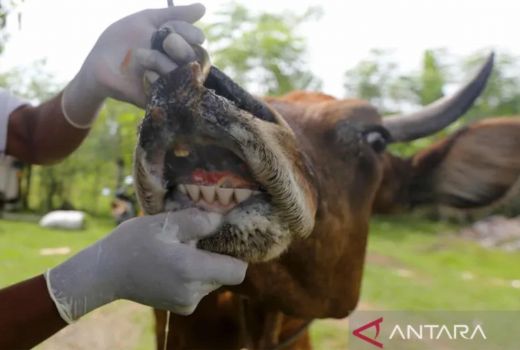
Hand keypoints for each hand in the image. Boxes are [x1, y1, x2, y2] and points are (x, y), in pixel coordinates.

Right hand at [45, 208, 247, 322]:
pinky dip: (193, 275)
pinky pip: (199, 288)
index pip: (238, 270)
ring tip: (179, 250)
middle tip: (193, 240)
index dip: (237, 253)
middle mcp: (194, 292)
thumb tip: (223, 219)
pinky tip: (173, 263)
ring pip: (212, 280)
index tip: (225, 238)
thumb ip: (198, 221)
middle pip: (225, 274)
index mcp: (192, 270)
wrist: (104, 273)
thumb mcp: (164, 223)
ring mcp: (187, 303)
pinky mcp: (180, 307)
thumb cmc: (132, 243)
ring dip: (203, 264)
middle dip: (216, 256)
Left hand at [62, 4, 205, 127]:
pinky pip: (169, 91)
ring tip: (141, 56)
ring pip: (183, 73)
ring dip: (161, 61)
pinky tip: (144, 74)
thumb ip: (175, 15)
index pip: (196, 39)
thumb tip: (204, 8)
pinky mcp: (160, 98)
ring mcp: (170, 82)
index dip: (188, 33)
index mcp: (179, 45)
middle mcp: (179, 64)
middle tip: (165, 42)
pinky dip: (157, 79)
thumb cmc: (122, 39)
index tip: (171, 30)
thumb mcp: (147, 20)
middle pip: (195, 56)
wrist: (98, 64)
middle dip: (179, 47)